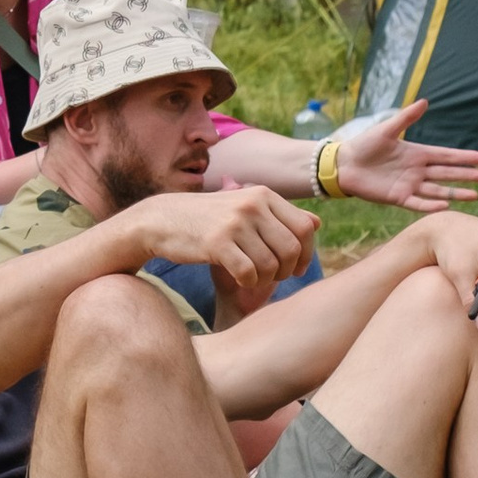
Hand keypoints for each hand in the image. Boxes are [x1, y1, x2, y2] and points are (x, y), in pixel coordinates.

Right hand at [188, 183, 315, 310]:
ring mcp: (234, 223)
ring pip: (271, 265)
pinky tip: (240, 279)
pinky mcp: (217, 243)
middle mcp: (252, 205)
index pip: (304, 228)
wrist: (161, 220)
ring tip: (254, 277)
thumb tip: (317, 224)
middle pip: (291, 249)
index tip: (296, 268)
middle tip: (273, 277)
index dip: (306, 253)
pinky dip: (248, 283)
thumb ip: (280, 215)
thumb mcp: (244, 207)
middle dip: (287, 270)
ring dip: (265, 280)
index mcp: (264, 195)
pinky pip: (249, 273)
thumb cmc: (207, 218)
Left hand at [332, 101, 477, 212]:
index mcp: (417, 153)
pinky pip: (418, 202)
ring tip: (475, 195)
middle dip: (468, 175)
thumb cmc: (365, 144)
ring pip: (438, 190)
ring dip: (456, 193)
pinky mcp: (398, 197)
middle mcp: (417, 170)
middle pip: (448, 174)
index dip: (465, 157)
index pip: (447, 156)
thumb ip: (405, 118)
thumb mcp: (386, 129)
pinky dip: (431, 204)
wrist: (344, 164)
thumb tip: (425, 101)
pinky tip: (446, 204)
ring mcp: (409, 185)